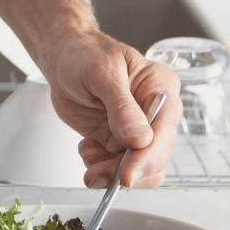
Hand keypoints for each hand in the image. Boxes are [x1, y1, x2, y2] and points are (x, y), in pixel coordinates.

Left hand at [45, 30, 181, 189]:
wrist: (64, 58)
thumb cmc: (85, 54)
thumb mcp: (102, 72)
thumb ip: (121, 106)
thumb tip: (139, 139)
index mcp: (161, 88)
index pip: (164, 132)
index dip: (147, 157)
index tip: (126, 175)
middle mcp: (156, 114)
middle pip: (155, 159)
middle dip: (125, 171)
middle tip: (95, 172)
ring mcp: (138, 131)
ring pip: (137, 170)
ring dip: (110, 173)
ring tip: (88, 154)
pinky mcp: (119, 142)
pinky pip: (117, 169)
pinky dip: (99, 167)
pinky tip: (86, 147)